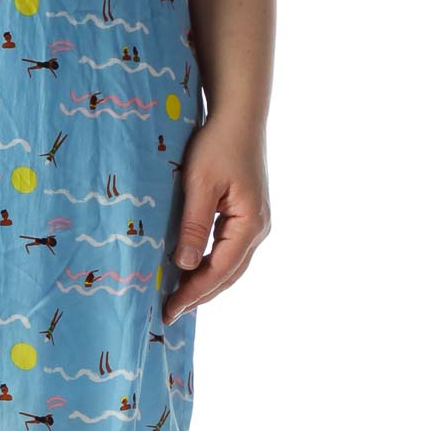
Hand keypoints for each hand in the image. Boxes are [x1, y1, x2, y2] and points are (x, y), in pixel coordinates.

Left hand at [162, 114, 270, 326]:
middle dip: (201, 294)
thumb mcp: (200, 185)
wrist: (239, 117)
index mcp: (250, 225)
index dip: (195, 292)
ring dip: (207, 282)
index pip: (219, 270)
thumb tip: (184, 265)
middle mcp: (258, 228)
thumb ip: (193, 226)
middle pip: (229, 274)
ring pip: (231, 264)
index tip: (171, 309)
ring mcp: (256, 222)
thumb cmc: (218, 145)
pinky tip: (194, 268)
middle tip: (171, 313)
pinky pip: (230, 249)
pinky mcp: (248, 214)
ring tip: (181, 298)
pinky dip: (212, 264)